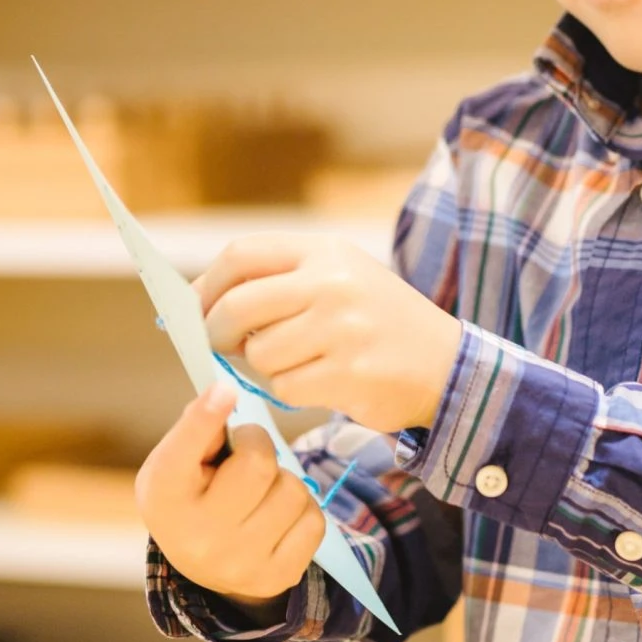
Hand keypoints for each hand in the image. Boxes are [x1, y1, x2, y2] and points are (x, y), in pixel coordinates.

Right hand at [135, 383, 325, 607]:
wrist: (201, 562)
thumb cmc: (191, 493)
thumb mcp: (177, 461)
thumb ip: (198, 427)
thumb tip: (226, 394)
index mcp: (164, 495)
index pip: (185, 449)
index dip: (205, 416)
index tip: (225, 389)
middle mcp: (197, 536)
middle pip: (258, 464)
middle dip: (259, 446)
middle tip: (247, 452)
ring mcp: (238, 562)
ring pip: (293, 490)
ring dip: (284, 481)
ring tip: (261, 491)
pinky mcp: (277, 577)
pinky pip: (314, 520)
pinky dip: (302, 510)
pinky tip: (278, 517)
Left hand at [197, 233, 463, 432]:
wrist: (448, 365)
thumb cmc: (378, 323)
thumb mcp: (339, 279)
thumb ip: (279, 283)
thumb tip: (198, 306)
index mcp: (325, 251)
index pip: (241, 255)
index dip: (206, 286)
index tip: (193, 311)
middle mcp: (332, 281)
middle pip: (238, 306)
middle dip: (216, 333)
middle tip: (220, 347)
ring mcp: (341, 326)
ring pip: (259, 353)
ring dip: (265, 367)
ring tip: (298, 362)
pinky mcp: (348, 371)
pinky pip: (286, 386)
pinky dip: (292, 390)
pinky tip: (321, 382)